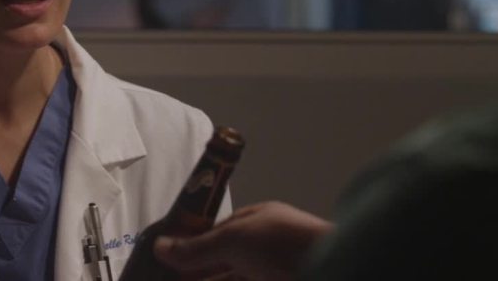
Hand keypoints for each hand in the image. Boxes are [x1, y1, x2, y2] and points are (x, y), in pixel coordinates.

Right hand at [153, 201, 332, 280]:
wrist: (337, 273)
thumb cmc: (285, 246)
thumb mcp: (235, 240)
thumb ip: (198, 248)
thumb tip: (160, 247)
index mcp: (259, 222)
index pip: (218, 234)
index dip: (190, 247)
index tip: (163, 262)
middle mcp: (265, 249)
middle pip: (221, 263)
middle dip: (193, 272)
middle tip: (162, 279)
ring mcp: (270, 274)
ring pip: (230, 278)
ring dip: (205, 280)